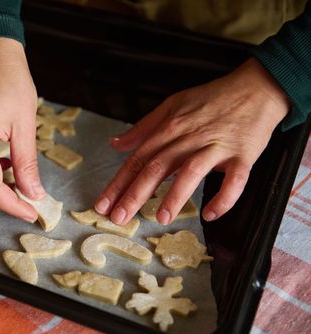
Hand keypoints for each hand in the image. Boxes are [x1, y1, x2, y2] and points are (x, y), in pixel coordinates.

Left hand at [94, 58, 289, 224]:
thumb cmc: (212, 99)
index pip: (138, 159)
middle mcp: (190, 137)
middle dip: (135, 194)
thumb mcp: (172, 106)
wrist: (257, 88)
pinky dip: (224, 198)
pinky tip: (211, 214)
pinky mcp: (243, 155)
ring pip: (191, 171)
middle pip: (157, 167)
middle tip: (119, 217)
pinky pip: (235, 180)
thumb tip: (116, 144)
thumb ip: (143, 128)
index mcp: (170, 128)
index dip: (118, 183)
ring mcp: (217, 147)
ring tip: (160, 218)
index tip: (102, 204)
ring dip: (175, 196)